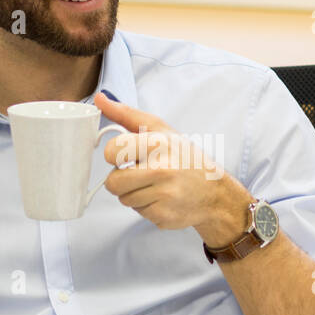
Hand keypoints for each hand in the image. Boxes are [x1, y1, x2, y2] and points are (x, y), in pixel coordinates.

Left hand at [96, 92, 247, 240]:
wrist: (215, 193)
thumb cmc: (185, 158)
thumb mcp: (161, 130)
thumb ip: (127, 114)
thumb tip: (99, 98)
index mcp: (158, 144)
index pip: (112, 152)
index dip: (114, 155)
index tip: (125, 156)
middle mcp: (162, 169)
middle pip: (112, 183)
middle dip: (120, 180)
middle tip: (139, 173)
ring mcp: (164, 195)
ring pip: (124, 199)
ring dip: (134, 194)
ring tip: (154, 185)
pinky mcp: (164, 216)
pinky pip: (138, 212)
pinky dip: (146, 207)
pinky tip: (162, 198)